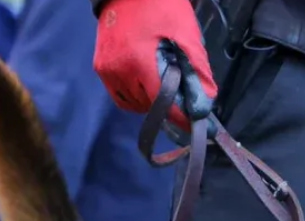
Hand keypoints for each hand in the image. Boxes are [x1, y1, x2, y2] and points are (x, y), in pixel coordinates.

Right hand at [92, 0, 217, 130]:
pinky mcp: (100, 68)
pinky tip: (148, 83)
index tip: (197, 126)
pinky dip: (137, 96)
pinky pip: (121, 96)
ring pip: (134, 105)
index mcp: (139, 62)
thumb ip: (197, 73)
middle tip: (182, 96)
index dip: (182, 118)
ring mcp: (106, 71)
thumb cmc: (162, 9)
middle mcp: (118, 71)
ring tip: (163, 85)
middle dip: (168, 106)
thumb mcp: (187, 37)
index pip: (164, 104)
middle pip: (150, 107)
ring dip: (152, 102)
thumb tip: (204, 105)